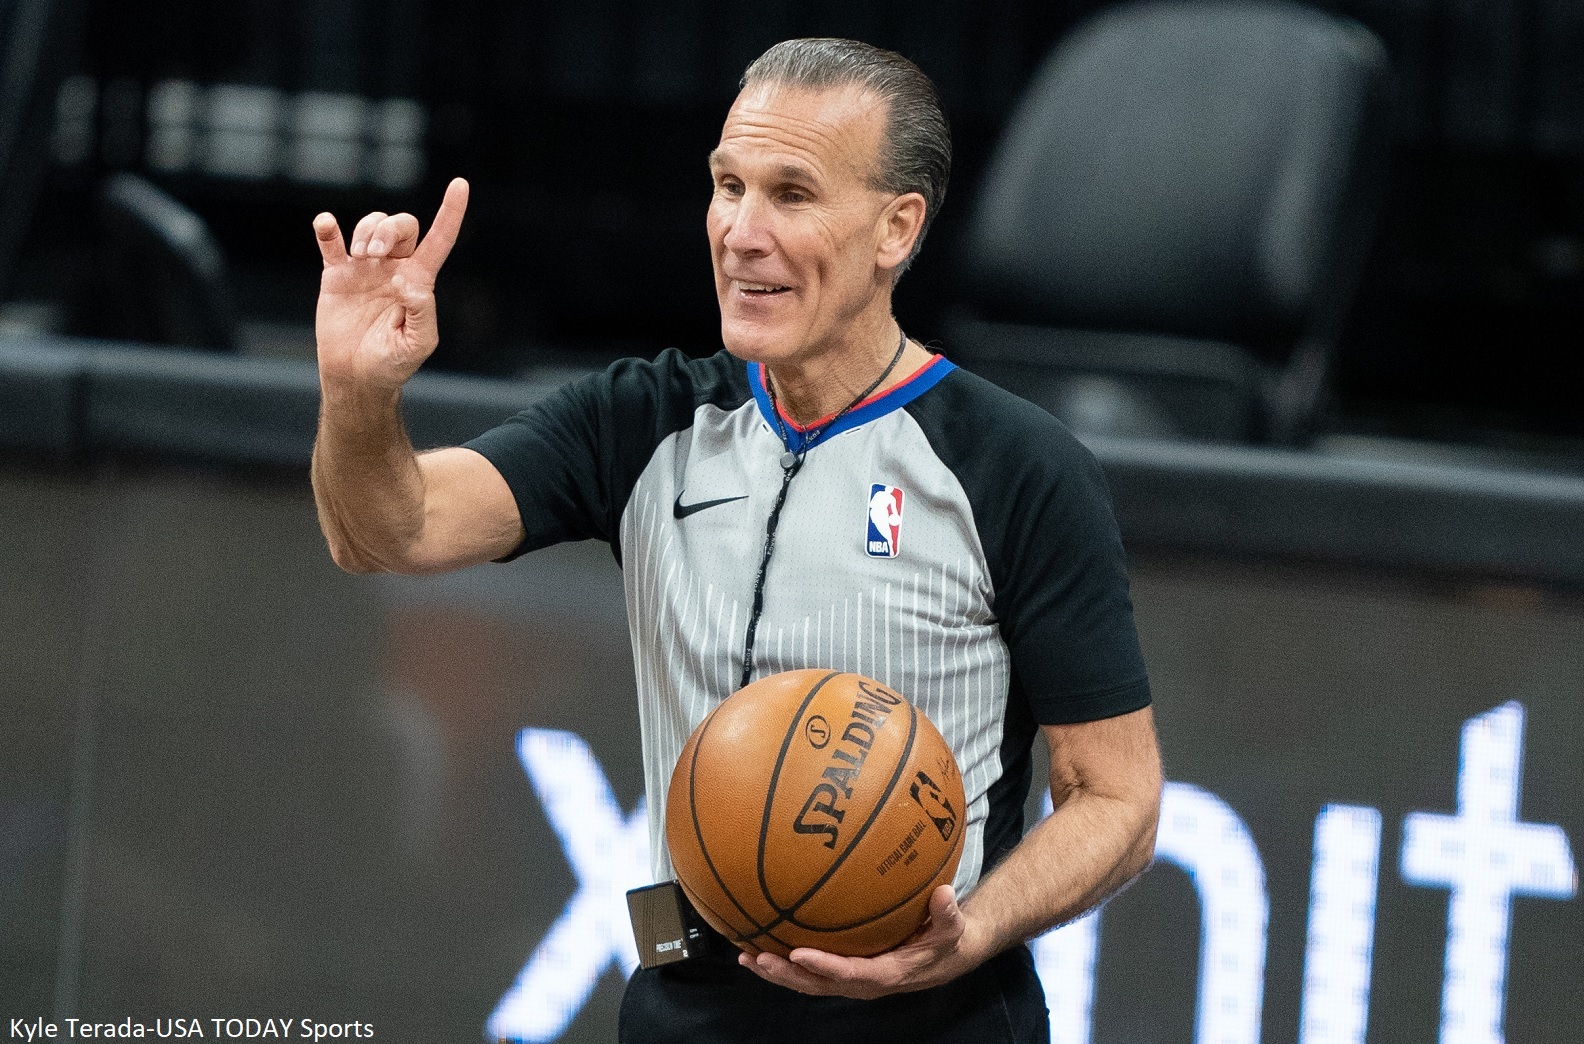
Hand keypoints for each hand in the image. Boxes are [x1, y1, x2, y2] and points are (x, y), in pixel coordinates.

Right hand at [313, 177, 468, 391]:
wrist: (356, 376)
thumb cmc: (394, 362)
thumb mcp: (419, 342)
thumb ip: (423, 312)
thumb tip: (409, 281)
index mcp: (420, 281)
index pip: (440, 240)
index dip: (451, 212)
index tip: (461, 184)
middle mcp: (395, 267)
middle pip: (402, 225)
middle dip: (390, 229)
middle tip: (375, 254)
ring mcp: (365, 267)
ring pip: (371, 225)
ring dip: (366, 232)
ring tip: (360, 257)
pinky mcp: (337, 273)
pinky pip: (330, 241)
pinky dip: (327, 228)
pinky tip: (326, 225)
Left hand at [736, 886, 991, 999]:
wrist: (944, 958)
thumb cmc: (945, 941)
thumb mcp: (952, 929)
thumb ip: (947, 915)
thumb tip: (944, 893)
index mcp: (887, 973)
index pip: (851, 973)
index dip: (824, 966)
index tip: (799, 953)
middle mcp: (863, 981)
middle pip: (819, 984)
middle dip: (788, 974)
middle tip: (759, 959)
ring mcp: (851, 978)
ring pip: (808, 982)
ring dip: (778, 972)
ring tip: (746, 959)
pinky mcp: (843, 971)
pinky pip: (810, 971)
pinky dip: (785, 963)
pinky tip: (759, 948)